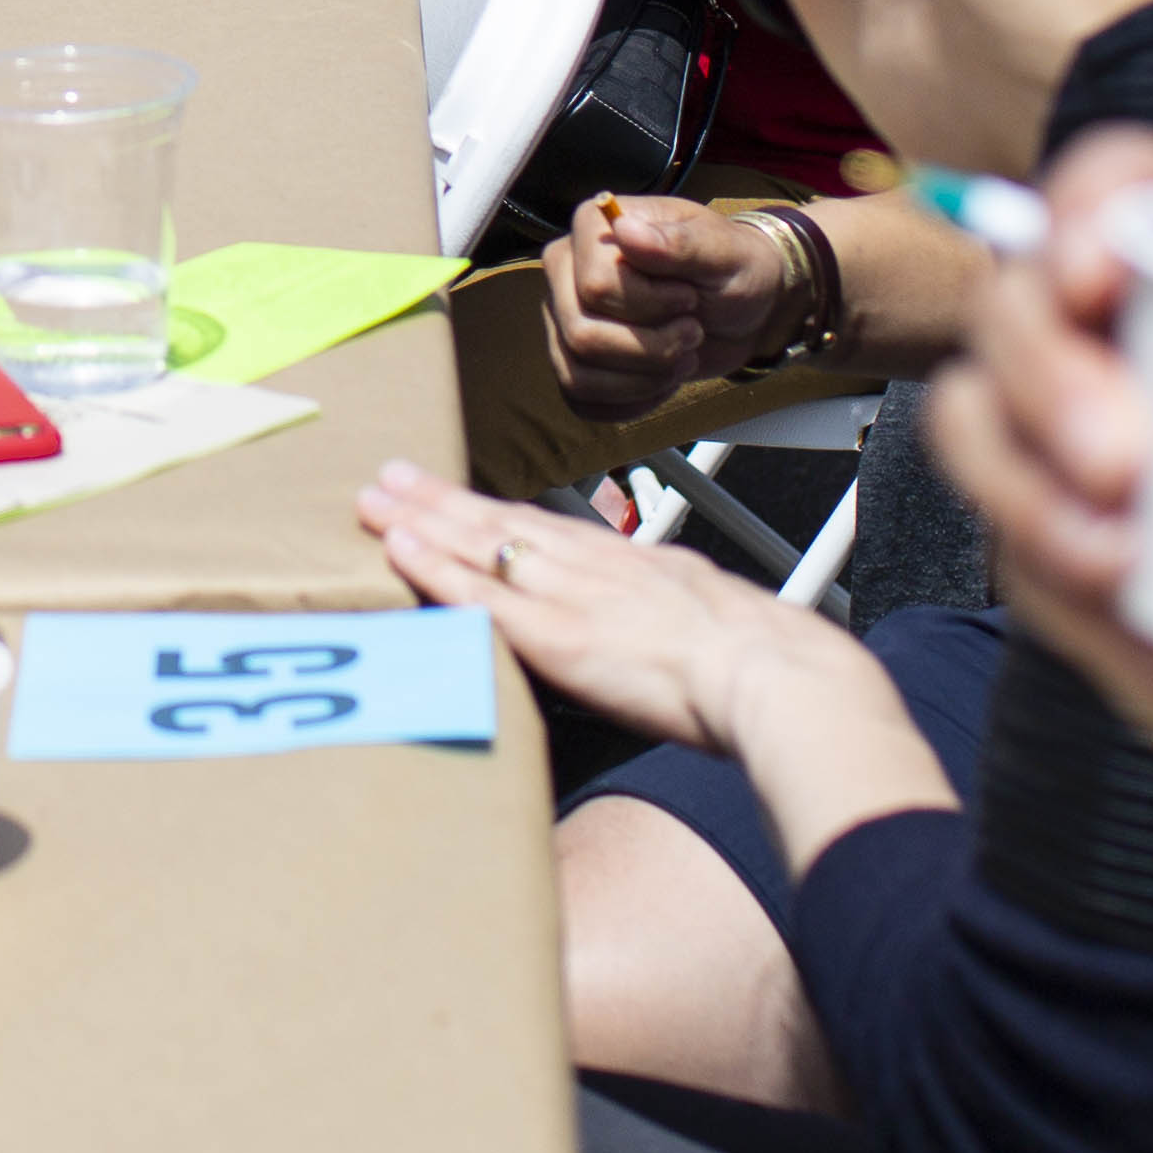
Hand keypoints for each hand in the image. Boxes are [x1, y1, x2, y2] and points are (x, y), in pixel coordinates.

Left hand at [352, 461, 809, 756]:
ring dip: (423, 521)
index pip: (550, 531)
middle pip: (505, 524)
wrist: (776, 675)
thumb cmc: (765, 666)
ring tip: (376, 499)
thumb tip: (665, 632)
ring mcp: (572, 597)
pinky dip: (435, 567)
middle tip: (393, 476)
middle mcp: (596, 568)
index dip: (499, 513)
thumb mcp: (717, 622)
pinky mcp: (557, 635)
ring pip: (481, 546)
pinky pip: (482, 595)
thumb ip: (677, 618)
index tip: (461, 499)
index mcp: (637, 566)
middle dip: (445, 501)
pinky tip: (399, 547)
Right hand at [541, 197, 801, 422]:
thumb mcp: (722, 253)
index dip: (652, 306)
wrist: (739, 310)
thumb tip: (625, 229)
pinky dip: (631, 401)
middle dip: (653, 348)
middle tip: (692, 331)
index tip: (689, 297)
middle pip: (582, 336)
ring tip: (680, 356)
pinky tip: (661, 381)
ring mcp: (562, 315)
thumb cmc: (731, 269)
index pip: (597, 287)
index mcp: (592, 226)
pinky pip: (580, 400)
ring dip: (645, 379)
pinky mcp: (571, 358)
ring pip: (578, 375)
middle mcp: (565, 268)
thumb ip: (679, 242)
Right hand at [923, 127, 1152, 855]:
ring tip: (1126, 554)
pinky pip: (999, 534)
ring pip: (979, 407)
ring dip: (1025, 474)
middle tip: (1129, 460)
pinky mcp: (1050, 560)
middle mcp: (1136, 354)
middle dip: (1049, 365)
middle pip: (1022, 294)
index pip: (1131, 194)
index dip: (1092, 202)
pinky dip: (1048, 559)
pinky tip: (1127, 597)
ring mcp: (1074, 458)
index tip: (1106, 265)